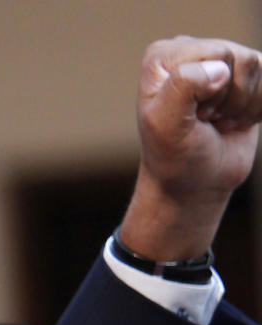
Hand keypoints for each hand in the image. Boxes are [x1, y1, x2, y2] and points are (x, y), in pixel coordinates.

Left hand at [120, 37, 261, 259]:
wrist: (196, 181)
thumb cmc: (174, 155)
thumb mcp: (165, 125)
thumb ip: (183, 87)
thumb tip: (220, 67)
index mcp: (163, 57)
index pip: (214, 54)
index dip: (210, 90)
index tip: (191, 116)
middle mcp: (191, 51)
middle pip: (239, 58)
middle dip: (228, 99)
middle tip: (205, 120)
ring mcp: (221, 61)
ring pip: (259, 68)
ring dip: (243, 106)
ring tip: (218, 121)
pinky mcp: (246, 77)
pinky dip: (258, 108)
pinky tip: (236, 120)